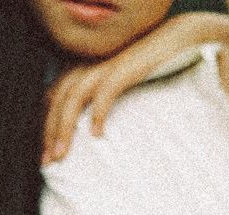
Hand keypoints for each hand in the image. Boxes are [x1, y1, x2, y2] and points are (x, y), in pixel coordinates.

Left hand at [43, 12, 228, 162]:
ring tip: (62, 155)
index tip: (48, 151)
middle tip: (48, 161)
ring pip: (72, 99)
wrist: (180, 38)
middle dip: (50, 133)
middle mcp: (89, 65)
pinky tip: (97, 135)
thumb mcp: (123, 82)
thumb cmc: (154, 63)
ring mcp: (105, 66)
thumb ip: (107, 96)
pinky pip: (104, 93)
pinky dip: (97, 114)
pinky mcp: (124, 68)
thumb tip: (97, 126)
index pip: (55, 97)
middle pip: (57, 101)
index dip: (48, 124)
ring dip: (64, 129)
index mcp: (86, 67)